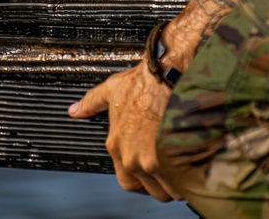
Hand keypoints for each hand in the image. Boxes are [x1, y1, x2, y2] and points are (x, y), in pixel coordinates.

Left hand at [68, 61, 181, 201]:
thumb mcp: (110, 90)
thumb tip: (75, 110)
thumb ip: (91, 103)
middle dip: (160, 186)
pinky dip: (187, 182)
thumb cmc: (141, 83)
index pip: (127, 181)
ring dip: (175, 186)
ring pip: (165, 191)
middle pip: (147, 189)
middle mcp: (130, 158)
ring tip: (184, 175)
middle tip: (171, 176)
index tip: (153, 175)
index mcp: (116, 145)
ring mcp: (150, 161)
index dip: (142, 181)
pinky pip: (180, 183)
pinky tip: (193, 173)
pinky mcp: (170, 159)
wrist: (165, 77)